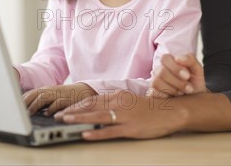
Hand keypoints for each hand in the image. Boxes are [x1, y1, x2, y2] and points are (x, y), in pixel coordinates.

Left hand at [22, 83, 95, 115]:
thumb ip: (41, 101)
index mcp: (45, 90)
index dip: (21, 100)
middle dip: (25, 102)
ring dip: (35, 105)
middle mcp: (50, 91)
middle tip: (18, 111)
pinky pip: (57, 103)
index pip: (30, 93)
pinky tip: (47, 114)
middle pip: (34, 94)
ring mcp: (58, 94)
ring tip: (29, 113)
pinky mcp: (67, 99)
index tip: (12, 107)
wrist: (84, 91)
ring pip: (43, 97)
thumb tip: (26, 109)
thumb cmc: (65, 96)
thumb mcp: (52, 97)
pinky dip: (51, 108)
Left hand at [55, 91, 186, 139]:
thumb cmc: (152, 108)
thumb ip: (116, 103)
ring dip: (79, 119)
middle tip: (58, 115)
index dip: (76, 104)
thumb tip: (99, 108)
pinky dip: (96, 132)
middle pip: (91, 106)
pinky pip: (110, 131)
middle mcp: (120, 103)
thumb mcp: (131, 100)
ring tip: (65, 121)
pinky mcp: (131, 128)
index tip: (64, 108)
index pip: (93, 99)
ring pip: (97, 116)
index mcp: (119, 95)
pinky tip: (86, 134)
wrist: (173, 111)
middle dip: (73, 111)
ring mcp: (125, 115)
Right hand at [147, 53, 206, 96]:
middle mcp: (159, 71)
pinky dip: (166, 96)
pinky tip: (174, 98)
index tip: (187, 76)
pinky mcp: (152, 94)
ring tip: (182, 93)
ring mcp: (155, 82)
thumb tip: (177, 58)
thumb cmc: (195, 84)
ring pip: (156, 82)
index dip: (175, 67)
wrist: (196, 101)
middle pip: (161, 71)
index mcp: (170, 63)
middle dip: (178, 82)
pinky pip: (154, 93)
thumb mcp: (197, 71)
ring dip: (172, 89)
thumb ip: (190, 60)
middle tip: (189, 88)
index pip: (165, 58)